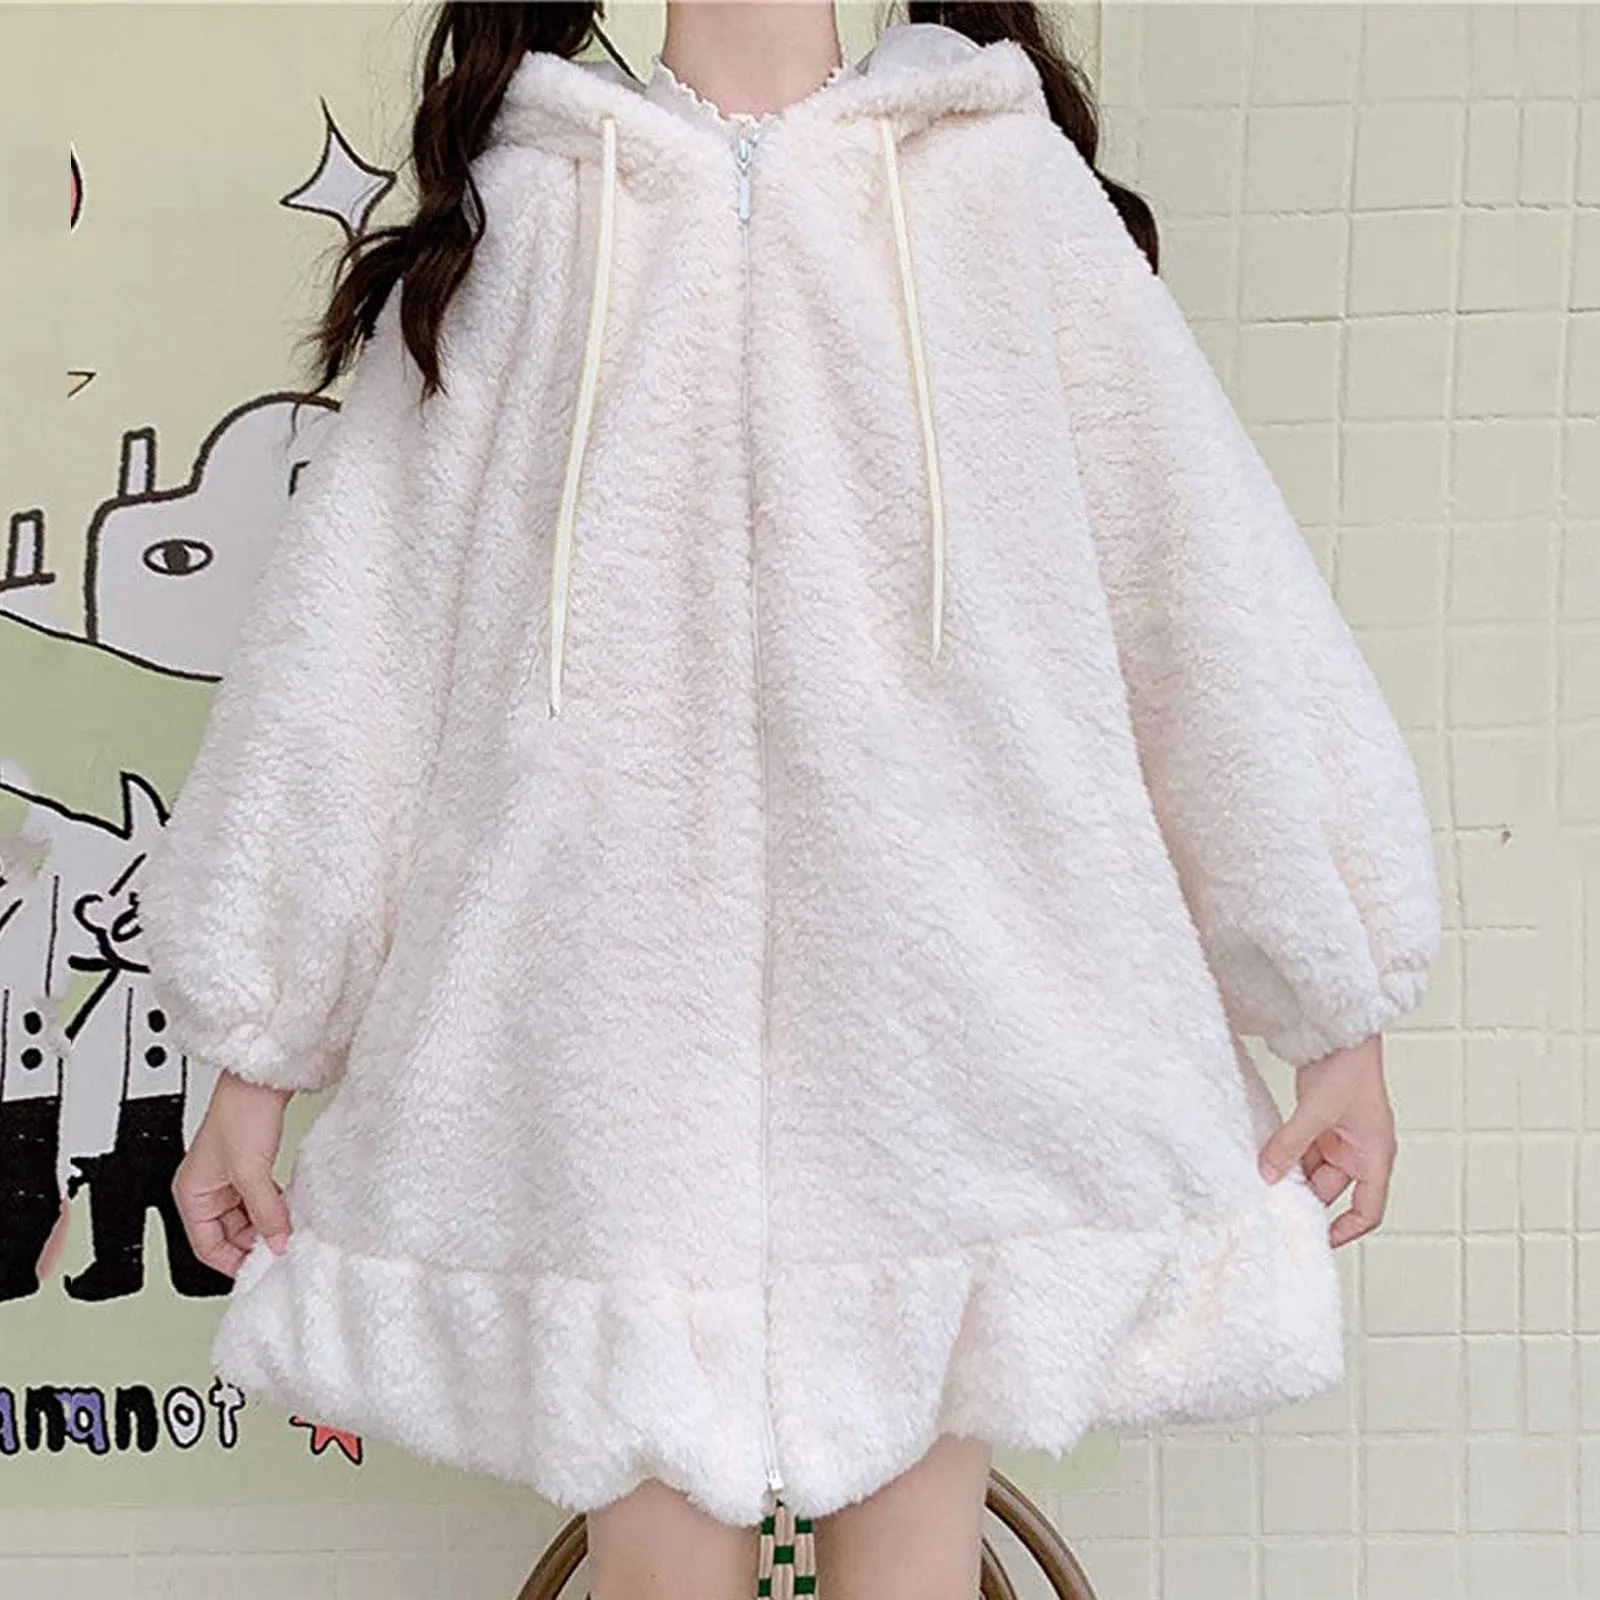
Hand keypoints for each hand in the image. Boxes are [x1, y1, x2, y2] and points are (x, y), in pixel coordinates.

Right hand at [173, 1070, 294, 1277]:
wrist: (261, 1078)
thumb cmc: (241, 1112)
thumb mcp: (252, 1171)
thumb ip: (266, 1212)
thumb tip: (278, 1244)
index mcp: (191, 1194)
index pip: (207, 1248)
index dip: (233, 1263)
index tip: (261, 1270)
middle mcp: (206, 1190)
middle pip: (229, 1237)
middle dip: (254, 1244)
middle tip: (282, 1251)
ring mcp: (229, 1181)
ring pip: (248, 1221)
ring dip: (268, 1226)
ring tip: (289, 1231)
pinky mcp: (250, 1170)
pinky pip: (261, 1203)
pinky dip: (275, 1209)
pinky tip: (290, 1211)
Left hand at [1257, 1033, 1395, 1248]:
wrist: (1341, 1031)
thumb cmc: (1349, 1067)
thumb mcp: (1317, 1112)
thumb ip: (1290, 1144)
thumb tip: (1268, 1173)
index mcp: (1375, 1156)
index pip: (1367, 1210)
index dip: (1345, 1231)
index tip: (1317, 1241)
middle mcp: (1360, 1151)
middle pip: (1331, 1191)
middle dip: (1305, 1200)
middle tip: (1273, 1211)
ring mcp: (1339, 1138)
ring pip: (1313, 1171)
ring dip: (1291, 1176)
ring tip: (1264, 1187)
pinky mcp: (1320, 1124)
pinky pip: (1302, 1150)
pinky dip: (1286, 1156)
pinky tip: (1265, 1161)